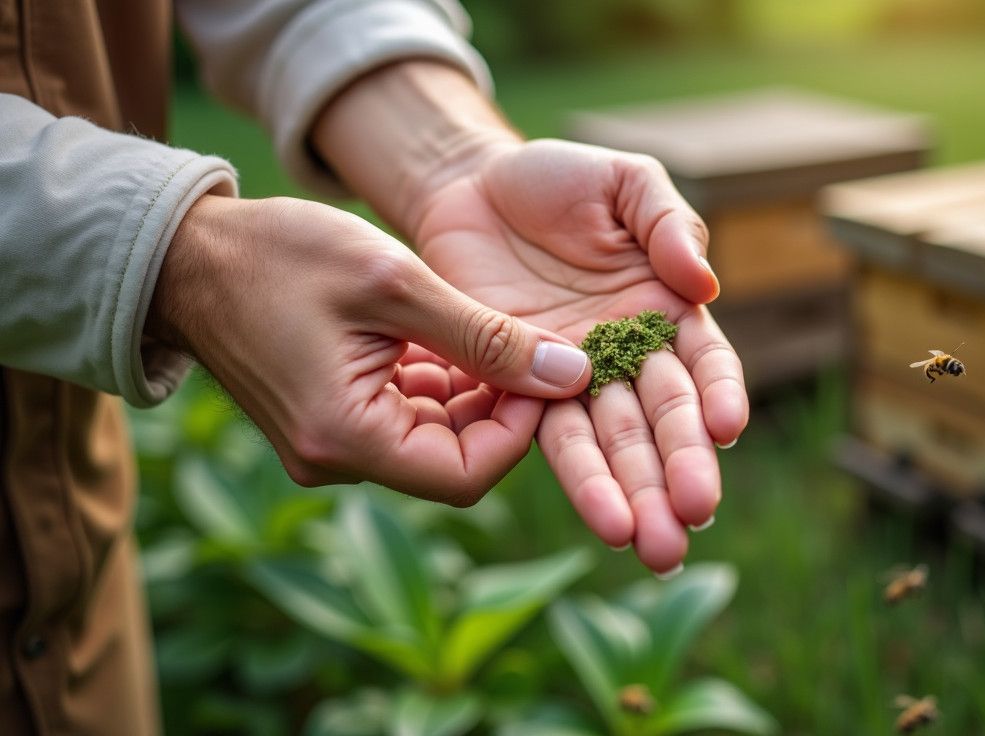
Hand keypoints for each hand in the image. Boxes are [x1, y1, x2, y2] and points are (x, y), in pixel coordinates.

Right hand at [146, 194, 591, 505]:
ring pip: (435, 436)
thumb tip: (572, 374)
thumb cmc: (280, 256)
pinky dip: (438, 382)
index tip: (545, 368)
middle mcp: (337, 459)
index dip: (522, 427)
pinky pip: (405, 417)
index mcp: (346, 438)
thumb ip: (487, 336)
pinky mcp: (331, 422)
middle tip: (529, 345)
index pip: (468, 475)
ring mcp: (331, 445)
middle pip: (455, 458)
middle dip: (501, 405)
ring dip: (472, 389)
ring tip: (484, 329)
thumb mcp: (395, 285)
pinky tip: (446, 334)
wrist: (187, 253)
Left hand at [310, 60, 748, 574]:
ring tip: (654, 549)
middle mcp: (630, 355)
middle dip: (680, 469)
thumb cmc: (558, 180)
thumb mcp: (624, 181)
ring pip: (613, 443)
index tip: (724, 428)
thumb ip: (668, 221)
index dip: (717, 394)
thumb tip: (702, 282)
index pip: (704, 361)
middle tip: (693, 518)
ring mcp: (578, 379)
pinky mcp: (523, 390)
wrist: (469, 187)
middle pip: (662, 418)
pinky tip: (605, 522)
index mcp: (667, 309)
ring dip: (634, 495)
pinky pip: (553, 439)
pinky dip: (581, 480)